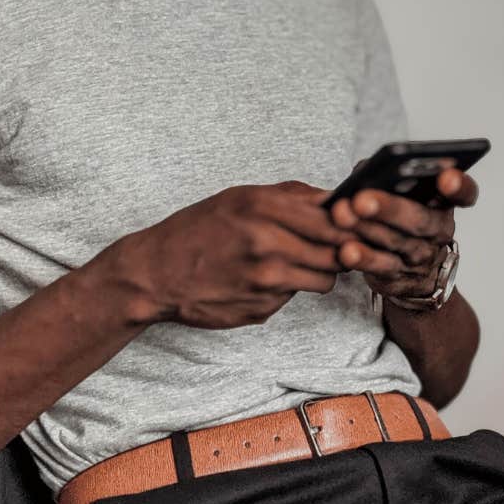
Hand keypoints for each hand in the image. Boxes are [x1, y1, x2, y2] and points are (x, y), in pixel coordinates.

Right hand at [117, 180, 350, 329]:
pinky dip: (289, 289)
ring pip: (325, 278)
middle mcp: (268, 242)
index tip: (348, 224)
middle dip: (339, 249)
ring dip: (318, 272)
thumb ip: (288, 196)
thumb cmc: (196, 231)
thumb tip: (334, 198)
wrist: (155, 274)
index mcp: (263, 206)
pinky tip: (263, 280)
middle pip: (337, 250)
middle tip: (330, 246)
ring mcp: (267, 279)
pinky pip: (296, 296)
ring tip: (294, 263)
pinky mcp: (264, 307)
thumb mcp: (237, 197)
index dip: (349, 222)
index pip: (335, 216)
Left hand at [328, 168, 478, 304]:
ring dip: (366, 230)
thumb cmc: (402, 220)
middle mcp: (438, 230)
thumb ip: (387, 178)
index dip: (458, 186)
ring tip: (342, 216)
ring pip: (395, 242)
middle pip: (418, 219)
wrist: (414, 273)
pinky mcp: (401, 278)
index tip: (446, 178)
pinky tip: (345, 250)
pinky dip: (363, 258)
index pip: (463, 193)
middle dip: (388, 208)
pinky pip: (381, 268)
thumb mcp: (404, 196)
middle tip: (361, 200)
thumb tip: (364, 170)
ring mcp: (421, 257)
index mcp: (442, 202)